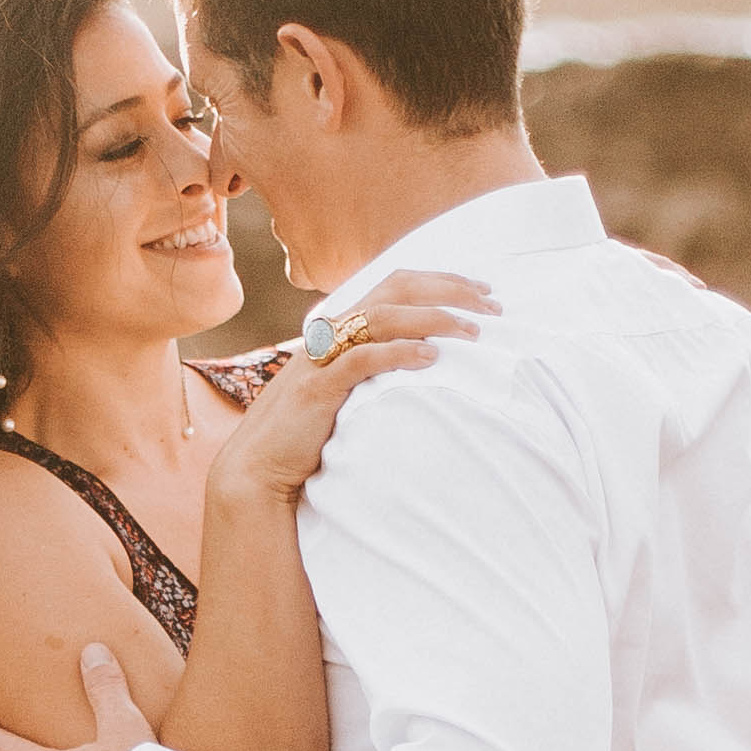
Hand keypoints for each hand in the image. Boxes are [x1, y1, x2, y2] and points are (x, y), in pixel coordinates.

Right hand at [214, 270, 492, 509]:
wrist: (257, 468)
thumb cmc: (306, 435)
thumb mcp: (347, 393)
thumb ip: (377, 371)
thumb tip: (428, 365)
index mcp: (342, 327)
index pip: (398, 284)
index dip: (443, 281)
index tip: (483, 293)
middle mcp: (333, 332)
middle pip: (398, 288)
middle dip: (450, 290)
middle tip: (494, 306)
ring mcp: (323, 358)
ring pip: (384, 317)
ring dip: (434, 320)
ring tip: (473, 334)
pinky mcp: (318, 388)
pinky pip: (362, 359)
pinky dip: (399, 353)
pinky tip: (432, 359)